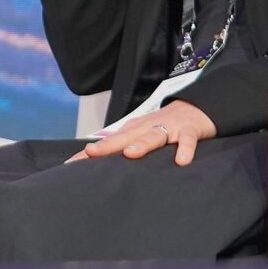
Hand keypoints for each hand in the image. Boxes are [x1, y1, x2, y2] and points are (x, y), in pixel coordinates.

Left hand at [73, 101, 218, 166]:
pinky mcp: (189, 130)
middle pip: (125, 137)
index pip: (109, 141)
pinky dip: (185, 149)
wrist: (196, 105)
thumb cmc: (164, 124)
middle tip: (90, 153)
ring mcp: (168, 128)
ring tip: (130, 154)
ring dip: (142, 145)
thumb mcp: (142, 134)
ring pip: (153, 136)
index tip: (71, 162)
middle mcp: (147, 127)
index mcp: (134, 130)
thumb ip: (125, 146)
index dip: (91, 151)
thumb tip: (100, 162)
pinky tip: (181, 161)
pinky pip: (187, 140)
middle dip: (108, 145)